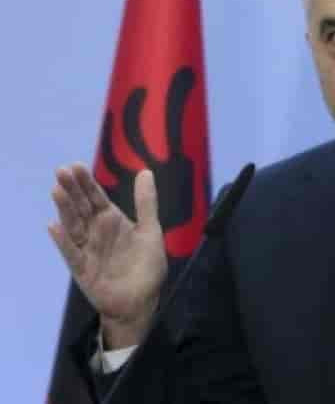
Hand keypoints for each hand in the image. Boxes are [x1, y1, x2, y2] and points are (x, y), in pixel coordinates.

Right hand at [49, 164, 167, 347]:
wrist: (142, 300)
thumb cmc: (146, 265)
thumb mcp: (150, 230)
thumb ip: (146, 203)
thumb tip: (145, 171)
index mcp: (112, 220)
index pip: (96, 197)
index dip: (86, 182)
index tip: (75, 165)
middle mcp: (96, 231)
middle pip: (82, 207)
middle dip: (72, 189)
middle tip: (61, 171)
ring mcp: (87, 249)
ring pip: (73, 225)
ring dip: (65, 209)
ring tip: (57, 191)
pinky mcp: (83, 269)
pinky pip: (71, 253)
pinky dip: (63, 241)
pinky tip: (54, 227)